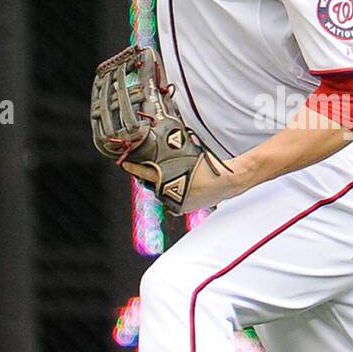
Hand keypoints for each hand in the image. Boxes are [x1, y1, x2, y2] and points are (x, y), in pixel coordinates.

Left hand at [121, 152, 243, 213]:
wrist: (227, 182)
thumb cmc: (211, 167)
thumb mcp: (189, 155)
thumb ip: (174, 154)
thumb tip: (165, 142)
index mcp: (170, 178)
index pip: (145, 172)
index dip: (134, 168)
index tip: (125, 164)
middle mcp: (170, 193)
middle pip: (152, 185)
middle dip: (149, 177)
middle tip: (147, 169)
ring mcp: (176, 203)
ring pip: (161, 194)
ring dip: (161, 186)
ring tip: (170, 177)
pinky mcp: (183, 209)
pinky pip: (171, 201)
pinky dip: (172, 194)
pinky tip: (178, 187)